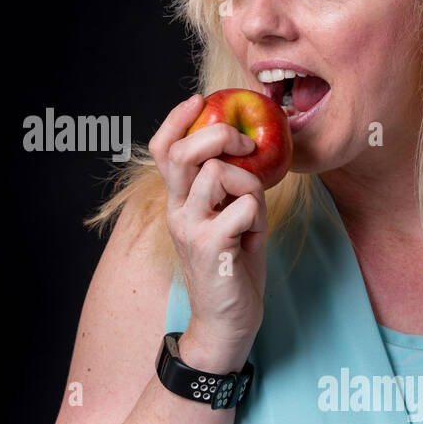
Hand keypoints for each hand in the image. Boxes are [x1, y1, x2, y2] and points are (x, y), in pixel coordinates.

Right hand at [148, 95, 269, 360]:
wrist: (225, 323)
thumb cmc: (233, 268)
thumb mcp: (225, 220)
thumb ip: (226, 189)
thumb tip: (246, 150)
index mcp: (177, 202)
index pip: (163, 149)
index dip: (176, 119)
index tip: (199, 100)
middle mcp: (176, 212)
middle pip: (183, 153)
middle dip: (219, 135)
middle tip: (246, 145)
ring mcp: (190, 229)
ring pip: (220, 174)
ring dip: (250, 185)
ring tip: (253, 213)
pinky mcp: (210, 246)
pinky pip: (244, 207)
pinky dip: (259, 217)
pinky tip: (254, 238)